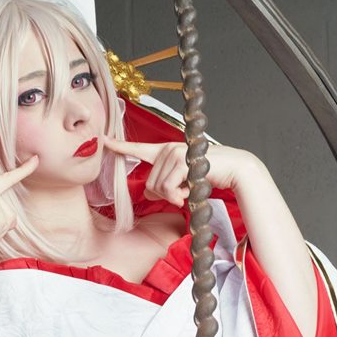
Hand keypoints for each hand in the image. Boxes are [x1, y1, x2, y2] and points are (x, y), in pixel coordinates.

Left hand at [102, 137, 252, 207]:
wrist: (232, 170)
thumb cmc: (207, 175)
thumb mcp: (182, 183)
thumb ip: (164, 187)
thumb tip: (150, 196)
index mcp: (164, 151)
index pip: (137, 149)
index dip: (119, 146)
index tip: (103, 141)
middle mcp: (167, 149)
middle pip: (150, 183)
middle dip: (164, 195)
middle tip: (181, 194)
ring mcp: (174, 153)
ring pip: (158, 188)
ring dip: (173, 196)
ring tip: (187, 191)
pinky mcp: (182, 161)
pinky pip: (168, 188)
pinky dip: (178, 196)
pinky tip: (189, 191)